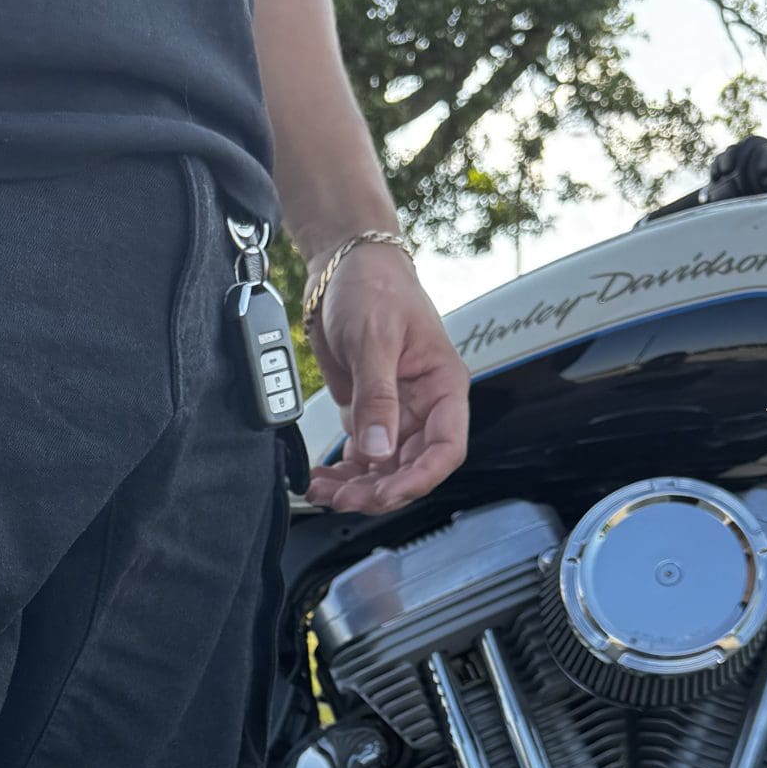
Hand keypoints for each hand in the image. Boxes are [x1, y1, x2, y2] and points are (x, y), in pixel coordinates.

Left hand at [305, 245, 469, 514]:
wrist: (344, 267)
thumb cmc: (374, 287)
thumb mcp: (374, 339)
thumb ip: (377, 397)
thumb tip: (378, 450)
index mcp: (443, 386)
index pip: (446, 449)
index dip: (420, 478)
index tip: (388, 492)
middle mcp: (423, 405)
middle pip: (412, 467)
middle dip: (380, 489)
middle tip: (343, 500)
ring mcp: (395, 412)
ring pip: (383, 469)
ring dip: (356, 488)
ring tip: (323, 494)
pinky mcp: (367, 413)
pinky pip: (360, 457)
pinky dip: (341, 474)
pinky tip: (320, 481)